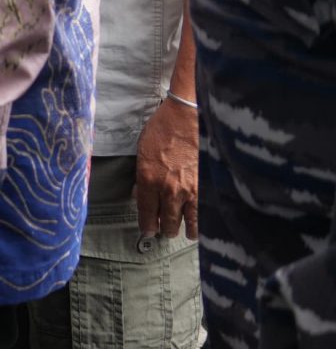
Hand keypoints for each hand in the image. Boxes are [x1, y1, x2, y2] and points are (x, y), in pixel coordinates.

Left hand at [137, 94, 200, 240]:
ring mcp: (191, 189)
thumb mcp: (142, 152)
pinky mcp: (208, 186)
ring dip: (185, 229)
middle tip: (166, 232)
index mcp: (147, 179)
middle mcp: (168, 189)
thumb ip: (142, 177)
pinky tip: (203, 225)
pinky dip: (204, 221)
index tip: (148, 232)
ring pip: (188, 222)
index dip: (147, 226)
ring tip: (185, 233)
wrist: (189, 115)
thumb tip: (140, 194)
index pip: (146, 213)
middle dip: (166, 230)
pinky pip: (205, 212)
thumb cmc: (163, 129)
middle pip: (167, 222)